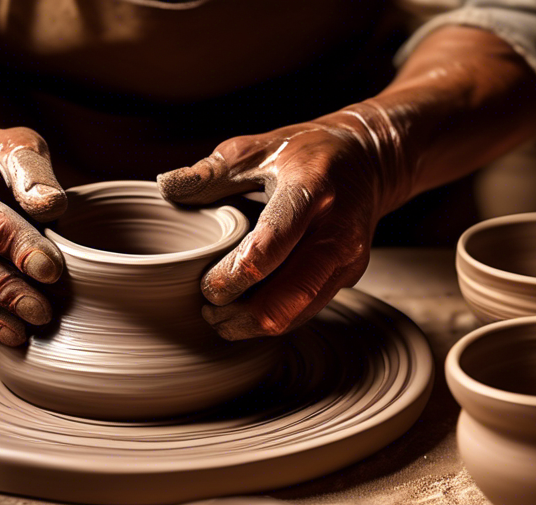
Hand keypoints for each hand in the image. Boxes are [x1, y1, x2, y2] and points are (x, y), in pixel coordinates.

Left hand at [157, 114, 389, 340]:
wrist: (369, 160)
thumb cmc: (307, 152)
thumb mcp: (257, 147)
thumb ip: (211, 172)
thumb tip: (166, 187)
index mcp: (310, 192)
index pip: (269, 249)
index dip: (231, 278)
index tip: (205, 286)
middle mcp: (336, 232)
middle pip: (286, 299)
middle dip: (242, 317)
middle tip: (209, 313)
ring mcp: (346, 260)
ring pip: (298, 314)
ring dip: (256, 326)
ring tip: (221, 319)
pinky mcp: (347, 278)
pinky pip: (307, 311)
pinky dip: (274, 319)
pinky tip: (247, 312)